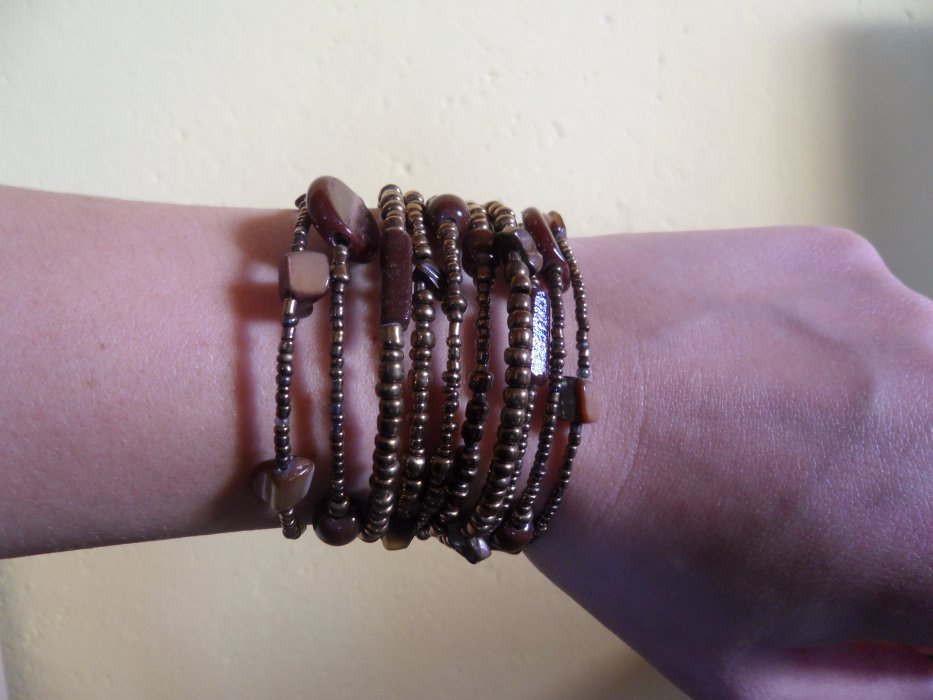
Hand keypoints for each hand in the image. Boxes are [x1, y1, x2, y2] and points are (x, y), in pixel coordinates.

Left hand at [527, 226, 932, 698]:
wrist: (536, 385)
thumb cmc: (623, 537)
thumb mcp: (747, 674)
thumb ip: (874, 688)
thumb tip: (921, 663)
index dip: (909, 599)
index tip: (868, 590)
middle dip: (901, 516)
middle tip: (820, 520)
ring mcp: (903, 323)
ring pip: (925, 397)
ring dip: (882, 434)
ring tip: (772, 443)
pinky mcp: (842, 261)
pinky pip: (870, 325)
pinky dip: (833, 359)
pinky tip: (746, 373)